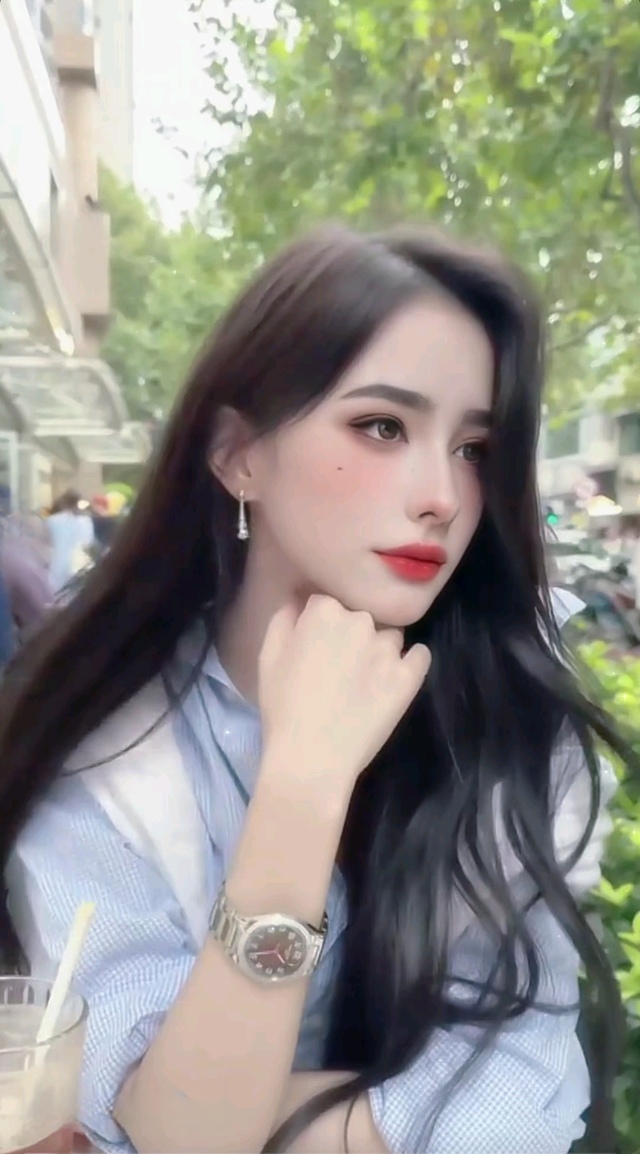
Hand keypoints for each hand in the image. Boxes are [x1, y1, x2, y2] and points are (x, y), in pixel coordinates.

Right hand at [258, 594, 430, 796]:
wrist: (311, 759)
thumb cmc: (283, 707)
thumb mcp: (269, 657)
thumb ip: (284, 618)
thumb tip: (300, 600)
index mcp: (324, 611)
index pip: (327, 601)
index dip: (320, 623)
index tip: (315, 644)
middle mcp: (361, 621)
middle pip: (361, 616)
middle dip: (351, 633)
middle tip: (337, 665)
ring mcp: (389, 649)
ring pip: (390, 635)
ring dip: (380, 648)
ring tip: (365, 677)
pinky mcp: (410, 676)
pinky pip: (420, 655)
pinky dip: (411, 662)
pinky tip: (396, 677)